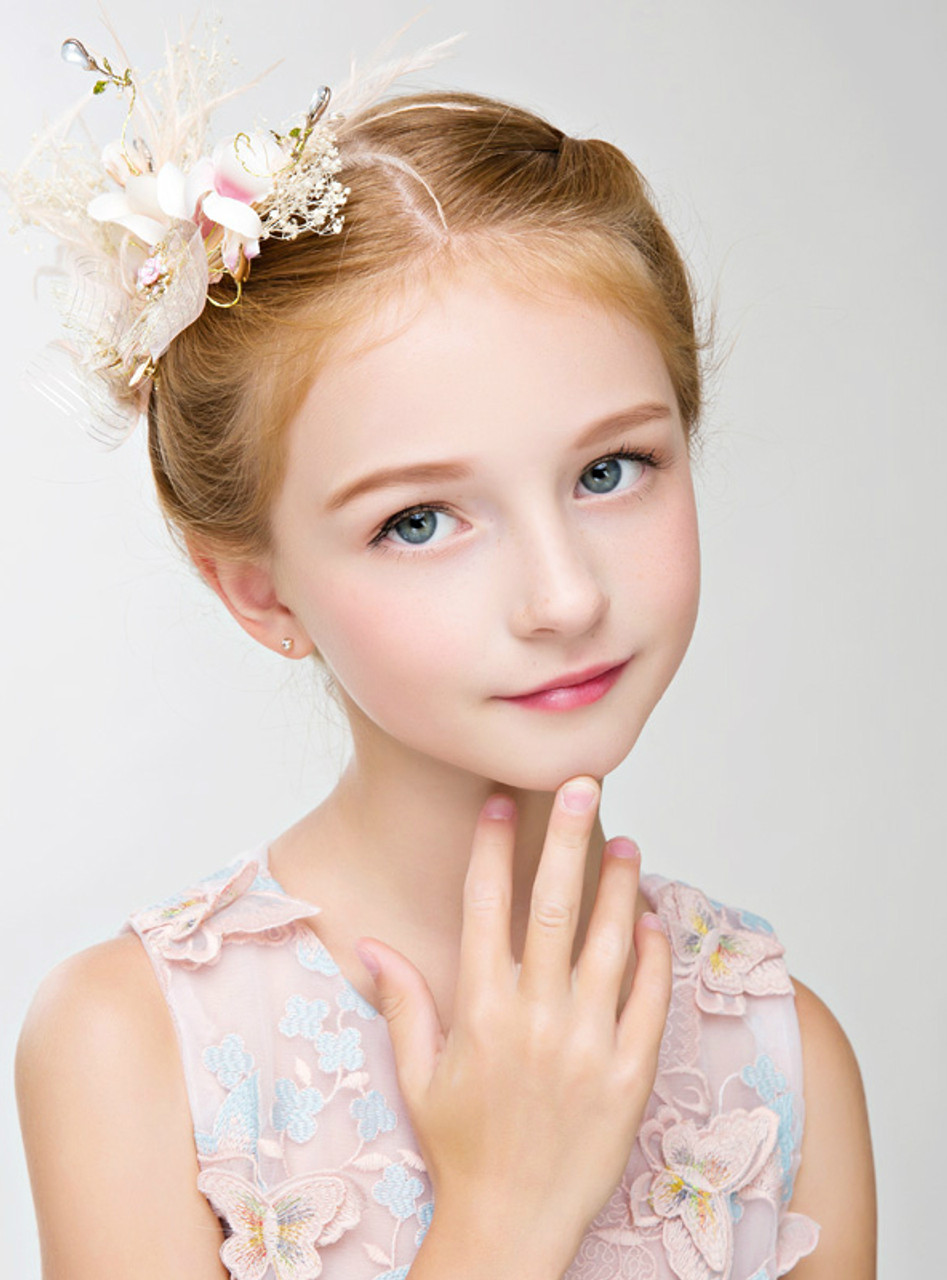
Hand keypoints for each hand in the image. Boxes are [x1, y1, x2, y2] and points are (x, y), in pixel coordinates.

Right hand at [354, 778, 670, 1269]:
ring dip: (620, 886)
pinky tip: (654, 920)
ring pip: (611, 945)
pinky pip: (649, 1001)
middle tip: (581, 782)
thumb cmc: (461, 1149)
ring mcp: (587, 1046)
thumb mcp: (418, 1076)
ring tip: (627, 842)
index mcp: (479, 1011)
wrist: (511, 1227)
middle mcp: (534, 1019)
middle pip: (552, 908)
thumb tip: (370, 946)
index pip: (486, 907)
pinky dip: (656, 956)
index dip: (495, 848)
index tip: (503, 801)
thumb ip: (404, 1002)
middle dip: (565, 838)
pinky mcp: (630, 1075)